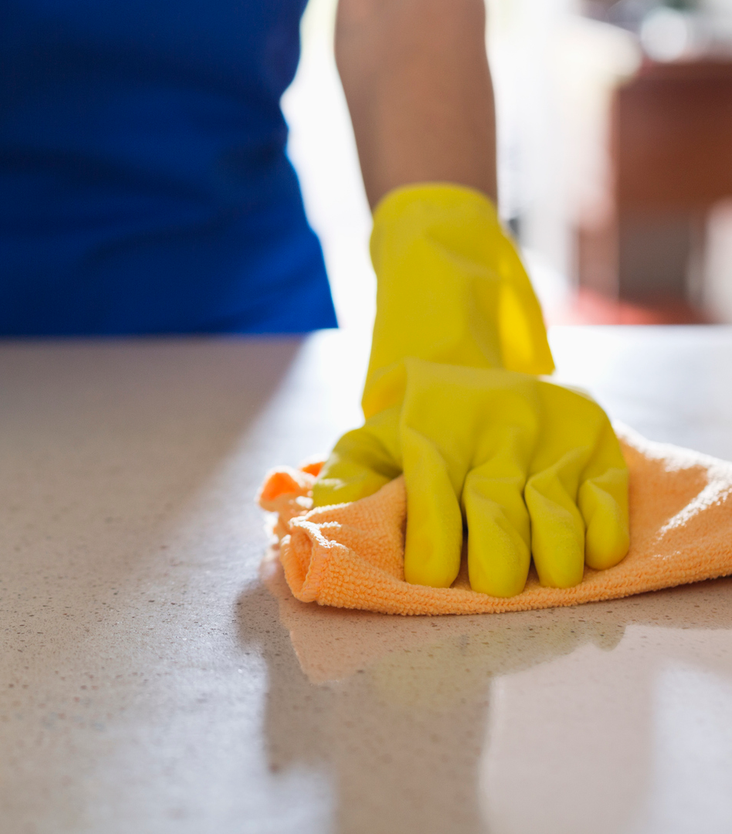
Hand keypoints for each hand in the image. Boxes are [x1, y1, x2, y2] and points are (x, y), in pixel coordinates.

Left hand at [312, 184, 629, 595]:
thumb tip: (324, 521)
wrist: (462, 348)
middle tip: (496, 584)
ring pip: (555, 508)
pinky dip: (603, 531)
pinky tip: (589, 552)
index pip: (434, 503)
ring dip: (554, 555)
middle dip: (498, 563)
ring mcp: (544, 430)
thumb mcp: (370, 439)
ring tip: (548, 576)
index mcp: (431, 433)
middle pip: (497, 512)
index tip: (434, 577)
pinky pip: (607, 493)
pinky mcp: (591, 435)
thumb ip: (346, 481)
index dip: (434, 552)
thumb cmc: (414, 421)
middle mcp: (489, 427)